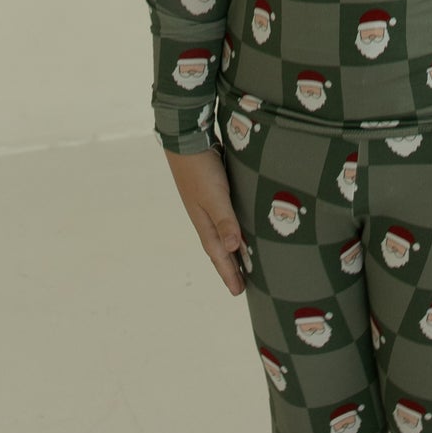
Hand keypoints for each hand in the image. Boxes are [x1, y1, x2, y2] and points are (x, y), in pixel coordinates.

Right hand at [164, 145, 248, 295]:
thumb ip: (225, 220)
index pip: (219, 255)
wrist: (187, 139)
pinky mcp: (215, 191)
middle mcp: (206, 217)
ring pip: (224, 233)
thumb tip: (233, 248)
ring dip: (233, 248)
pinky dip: (234, 227)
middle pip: (221, 248)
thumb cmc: (200, 170)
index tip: (238, 293)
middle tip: (242, 284)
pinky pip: (227, 217)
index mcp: (205, 223)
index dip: (229, 273)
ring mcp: (209, 205)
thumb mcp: (214, 196)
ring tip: (245, 260)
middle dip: (230, 266)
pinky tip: (243, 225)